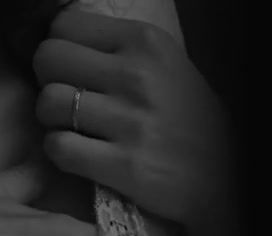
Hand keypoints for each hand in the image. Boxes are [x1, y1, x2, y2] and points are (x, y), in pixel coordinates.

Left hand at [30, 10, 235, 228]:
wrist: (224, 173)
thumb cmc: (183, 117)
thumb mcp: (160, 64)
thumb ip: (113, 49)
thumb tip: (56, 44)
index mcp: (144, 41)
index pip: (64, 27)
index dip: (58, 51)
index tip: (71, 71)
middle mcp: (137, 75)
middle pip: (48, 58)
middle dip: (47, 81)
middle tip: (67, 101)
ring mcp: (130, 121)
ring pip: (48, 103)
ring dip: (51, 120)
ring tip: (72, 128)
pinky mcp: (123, 164)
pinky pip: (58, 147)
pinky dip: (58, 152)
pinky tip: (77, 153)